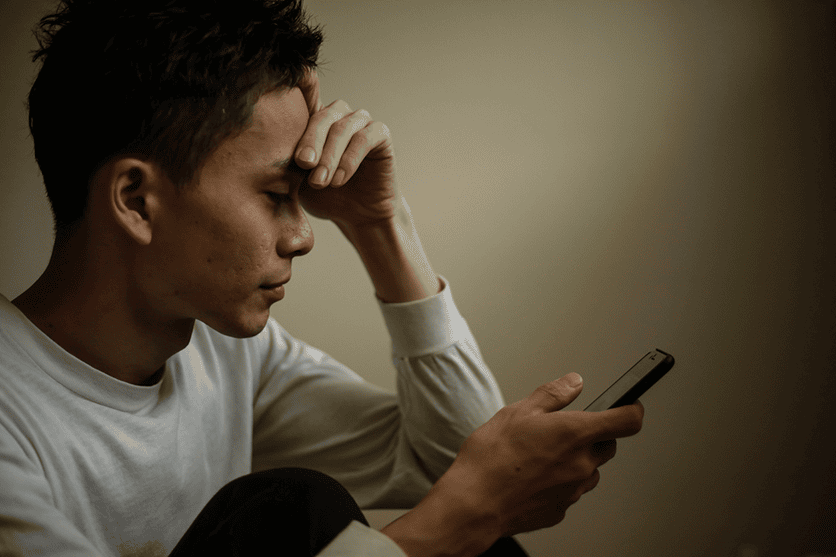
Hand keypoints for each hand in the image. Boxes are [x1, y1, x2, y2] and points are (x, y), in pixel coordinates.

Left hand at [293, 69, 397, 228]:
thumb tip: (257, 150)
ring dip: (329, 155)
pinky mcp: (380, 135)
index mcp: (315, 119)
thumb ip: (283, 161)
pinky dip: (349, 160)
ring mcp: (361, 122)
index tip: (282, 86)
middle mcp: (339, 115)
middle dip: (310, 141)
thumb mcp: (296, 180)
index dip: (298, 83)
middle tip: (303, 165)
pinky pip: (364, 139)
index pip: (305, 94)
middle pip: (322, 116)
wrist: (358, 217)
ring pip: (342, 128)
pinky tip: (339, 180)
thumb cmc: (324, 196)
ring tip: (320, 181)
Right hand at [447, 373, 643, 535]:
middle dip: (592, 435)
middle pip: (607, 446)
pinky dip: (559, 482)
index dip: (632, 409)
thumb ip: (553, 395)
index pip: (627, 421)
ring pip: (589, 470)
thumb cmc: (491, 459)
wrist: (474, 503)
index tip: (629, 404)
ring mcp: (573, 490)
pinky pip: (569, 491)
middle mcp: (581, 464)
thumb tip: (573, 383)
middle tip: (561, 429)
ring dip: (576, 460)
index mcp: (575, 434)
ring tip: (540, 454)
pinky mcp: (560, 510)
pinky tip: (532, 475)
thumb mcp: (518, 411)